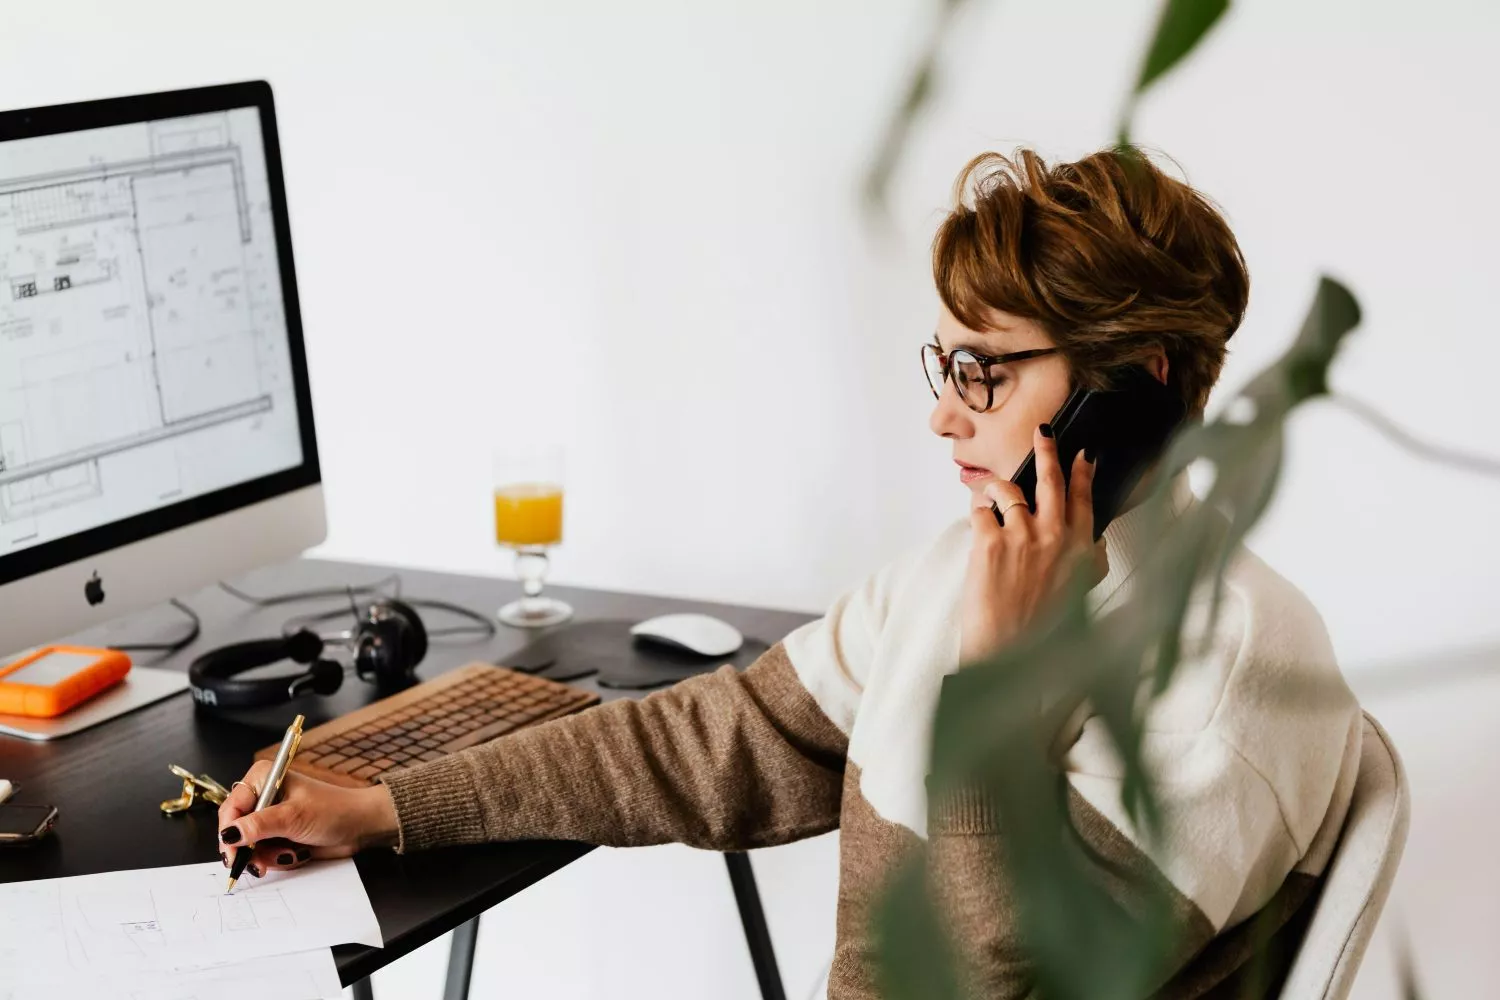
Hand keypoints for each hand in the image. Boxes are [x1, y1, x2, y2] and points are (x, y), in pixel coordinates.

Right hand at [216, 759, 398, 876]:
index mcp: (264, 778)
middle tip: (259, 863)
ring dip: (267, 855)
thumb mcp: (293, 817)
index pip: (231, 807)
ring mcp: (270, 817)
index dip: (228, 832)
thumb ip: (259, 826)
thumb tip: (229, 834)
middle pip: (235, 830)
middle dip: (250, 848)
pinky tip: (296, 853)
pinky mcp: (278, 835)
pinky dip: (277, 858)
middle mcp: (263, 796)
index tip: (232, 854)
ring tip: (290, 852)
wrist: (360, 826)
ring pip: (249, 846)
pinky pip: (264, 853)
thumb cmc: (333, 810)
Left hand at [960, 425, 1108, 664]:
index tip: (1082, 454)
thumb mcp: (1080, 595)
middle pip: (1051, 480)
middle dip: (1047, 451)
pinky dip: (978, 514)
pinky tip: (979, 525)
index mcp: (1078, 548)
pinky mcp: (989, 542)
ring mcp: (1021, 536)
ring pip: (1008, 491)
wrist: (1009, 654)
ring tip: (991, 496)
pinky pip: (980, 511)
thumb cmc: (1043, 630)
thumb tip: (1094, 544)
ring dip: (997, 490)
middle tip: (1043, 433)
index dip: (1081, 472)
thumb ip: (1088, 564)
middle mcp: (1053, 536)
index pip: (1083, 498)